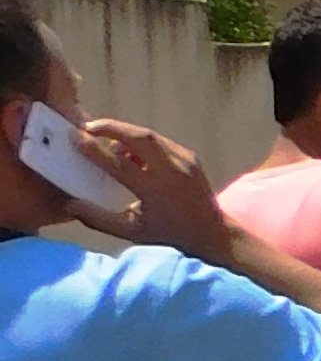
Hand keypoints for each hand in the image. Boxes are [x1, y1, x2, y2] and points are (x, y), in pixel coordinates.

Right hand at [82, 117, 230, 259]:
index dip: (95, 150)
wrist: (211, 231)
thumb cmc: (167, 233)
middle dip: (112, 127)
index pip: (120, 164)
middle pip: (140, 138)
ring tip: (105, 142)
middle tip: (88, 128)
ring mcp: (186, 161)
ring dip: (125, 134)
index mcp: (157, 190)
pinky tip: (128, 152)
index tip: (75, 138)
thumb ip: (99, 219)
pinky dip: (141, 143)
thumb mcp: (131, 232)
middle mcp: (174, 171)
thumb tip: (70, 205)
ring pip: (151, 137)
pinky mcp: (191, 156)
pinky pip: (161, 143)